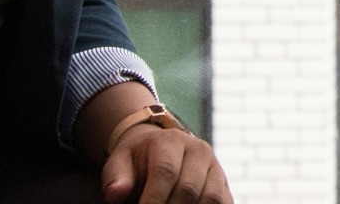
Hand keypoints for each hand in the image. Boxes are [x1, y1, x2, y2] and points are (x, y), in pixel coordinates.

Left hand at [100, 123, 231, 203]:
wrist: (161, 150)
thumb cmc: (137, 161)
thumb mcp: (120, 162)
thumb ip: (116, 178)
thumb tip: (115, 194)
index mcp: (170, 141)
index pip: (165, 172)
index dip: (154, 199)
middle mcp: (198, 150)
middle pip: (189, 189)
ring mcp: (215, 167)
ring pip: (211, 198)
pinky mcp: (224, 184)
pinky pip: (224, 203)